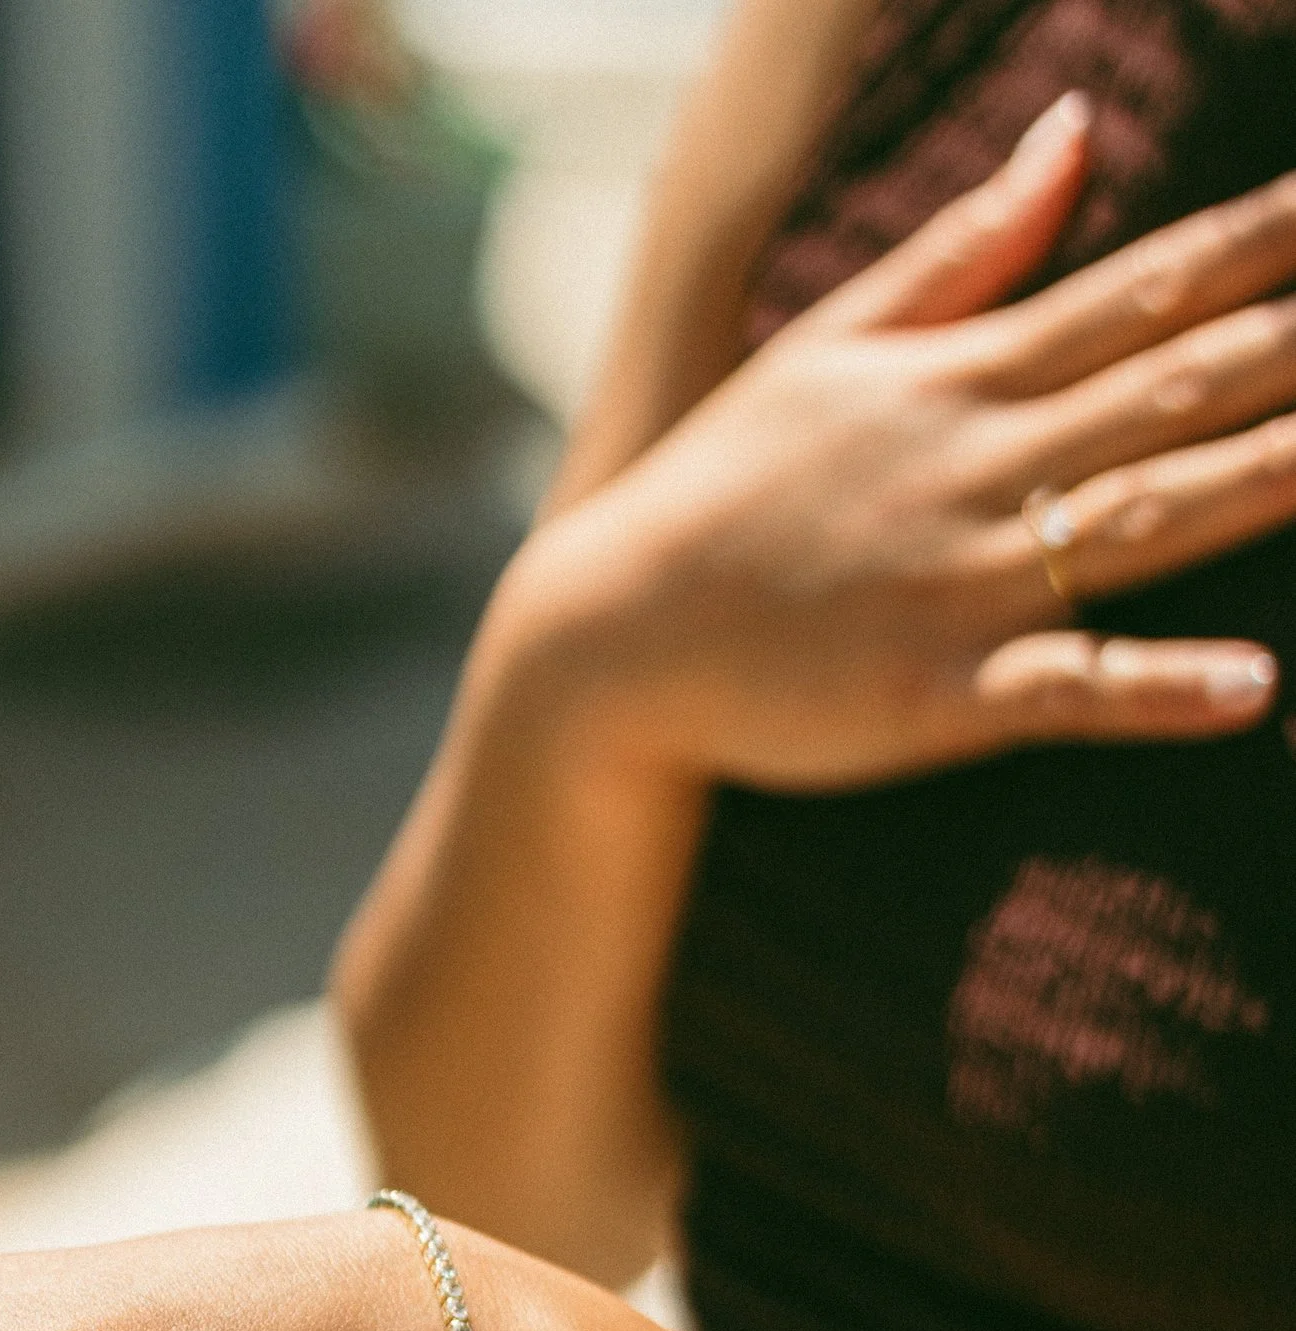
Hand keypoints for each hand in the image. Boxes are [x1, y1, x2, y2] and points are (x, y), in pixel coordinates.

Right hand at [506, 94, 1295, 788]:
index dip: (1265, 242)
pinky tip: (1248, 686)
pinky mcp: (930, 697)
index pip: (1144, 288)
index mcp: (961, 377)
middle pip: (1173, 386)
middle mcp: (976, 465)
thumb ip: (966, 248)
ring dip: (1263, 480)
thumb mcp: (832, 344)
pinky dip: (1155, 689)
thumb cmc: (718, 491)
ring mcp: (957, 583)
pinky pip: (1064, 690)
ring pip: (1143, 516)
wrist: (603, 639)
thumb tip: (1073, 130)